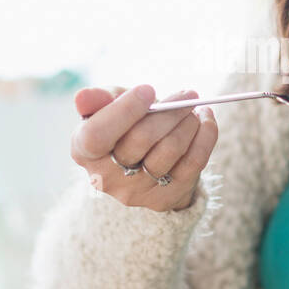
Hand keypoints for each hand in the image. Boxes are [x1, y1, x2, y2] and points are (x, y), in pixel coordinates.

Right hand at [70, 84, 217, 212]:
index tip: (148, 89)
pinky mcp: (165, 198)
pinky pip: (193, 164)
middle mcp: (106, 177)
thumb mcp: (107, 108)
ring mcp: (136, 192)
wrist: (142, 164)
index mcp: (84, 152)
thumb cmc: (122, 126)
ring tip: (193, 109)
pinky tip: (205, 121)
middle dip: (169, 110)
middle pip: (141, 139)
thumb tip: (82, 97)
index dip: (124, 110)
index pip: (97, 135)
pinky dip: (205, 137)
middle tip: (187, 94)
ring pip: (170, 150)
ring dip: (188, 123)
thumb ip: (97, 99)